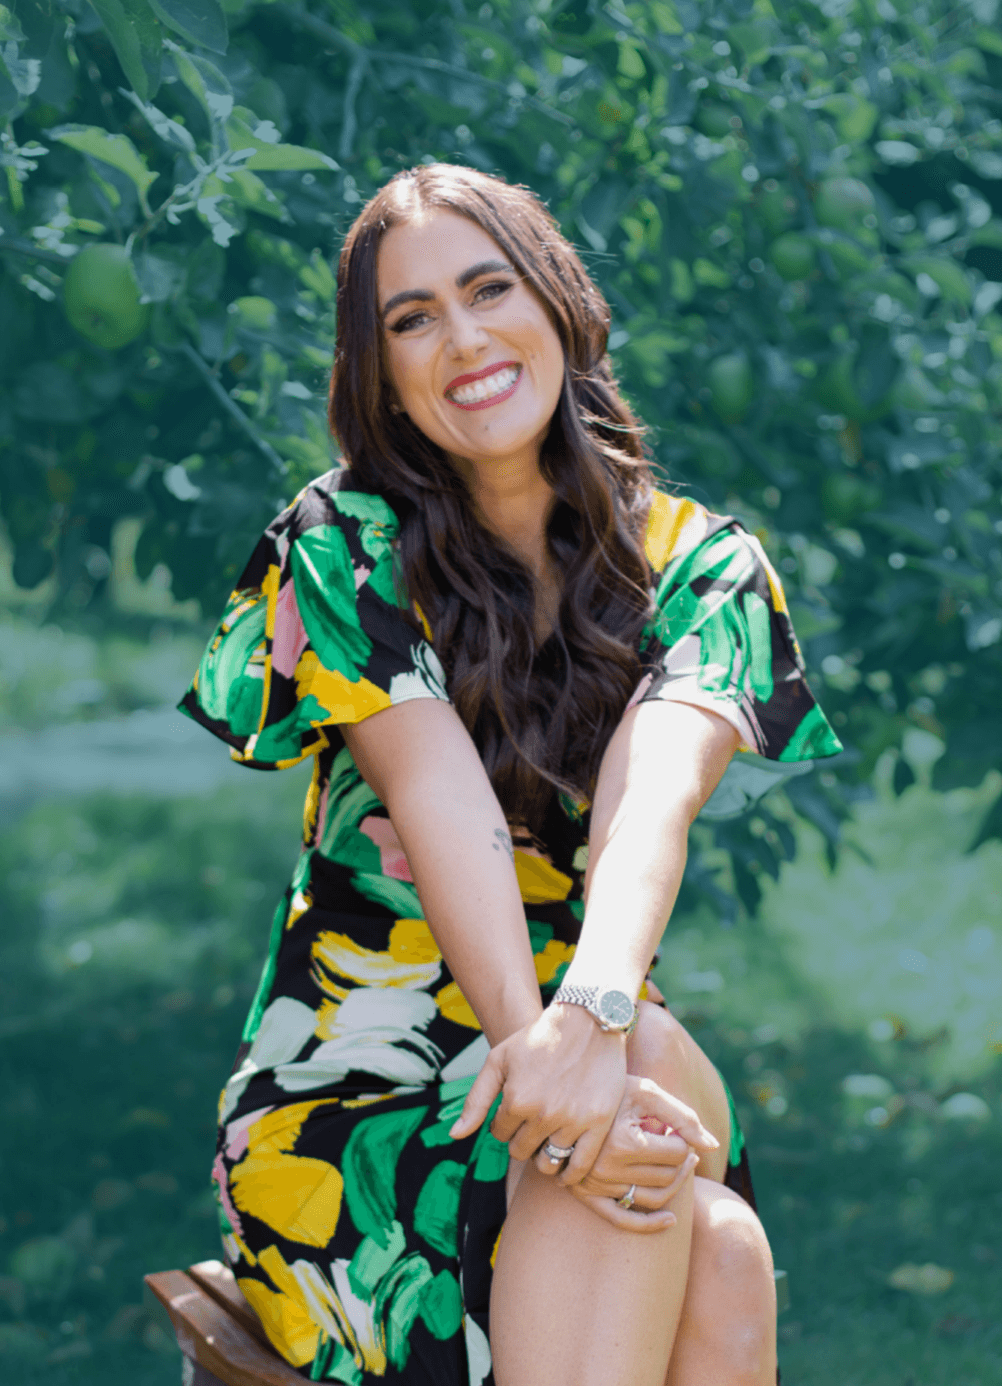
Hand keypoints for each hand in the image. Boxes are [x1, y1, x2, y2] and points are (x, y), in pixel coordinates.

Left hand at [449, 1004, 627, 1183]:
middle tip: (532, 1124)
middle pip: (522, 1151)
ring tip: (548, 1141)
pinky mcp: (599, 1124)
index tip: (515, 1112)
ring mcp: (572, 1121)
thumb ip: (476, 1100)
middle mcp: (543, 1115)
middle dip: (522, 1140)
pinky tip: (565, 1171)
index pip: (500, 1134)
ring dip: (543, 1157)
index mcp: (516, 1100)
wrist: (588, 1021)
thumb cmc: (539, 1038)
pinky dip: (570, 1176)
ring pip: (548, 1163)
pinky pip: (580, 1167)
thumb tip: (455, 1135)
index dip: (505, 1124)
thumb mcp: (499, 1060)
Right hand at [566, 1075, 715, 1233]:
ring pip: (653, 1198)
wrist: (567, 1093)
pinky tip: (670, 1220)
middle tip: (680, 1143)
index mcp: (623, 1141)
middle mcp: (607, 1167)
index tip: (676, 1127)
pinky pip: (623, 1219)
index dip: (684, 1139)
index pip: (676, 1152)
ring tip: (679, 1164)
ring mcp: (596, 1184)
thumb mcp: (647, 1092)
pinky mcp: (586, 1195)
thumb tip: (713, 1146)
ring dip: (675, 1184)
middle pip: (668, 1176)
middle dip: (681, 1160)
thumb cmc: (612, 1087)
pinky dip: (650, 1225)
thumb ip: (683, 1117)